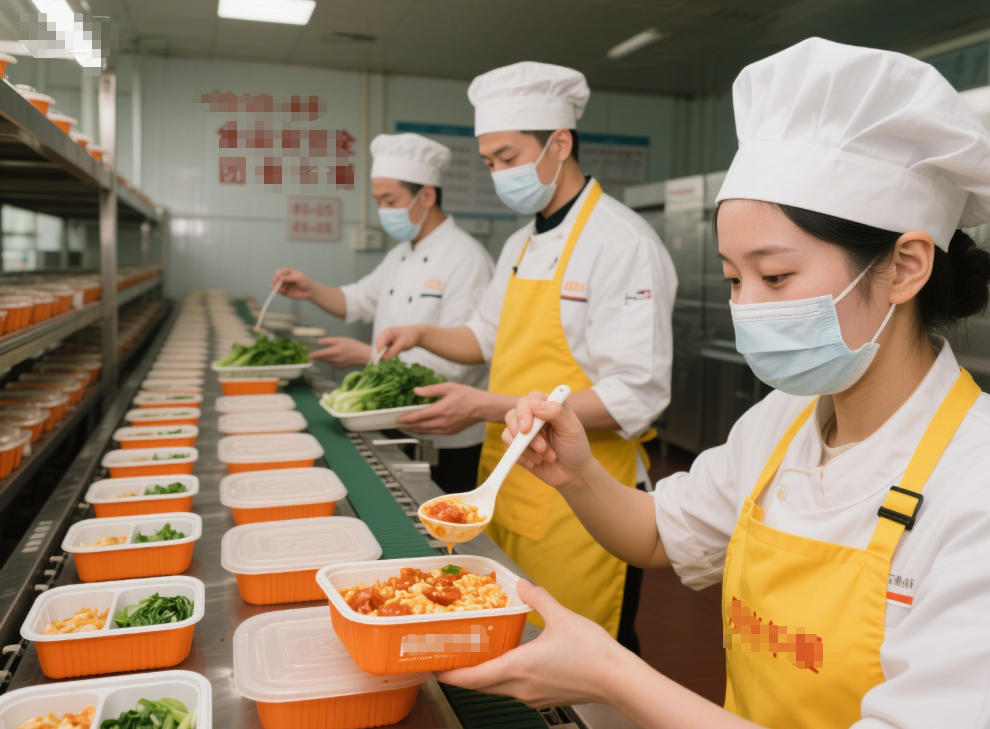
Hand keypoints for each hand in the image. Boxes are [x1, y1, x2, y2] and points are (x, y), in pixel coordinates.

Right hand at [272, 267, 313, 299]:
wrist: (310, 291)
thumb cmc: (306, 282)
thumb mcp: (298, 278)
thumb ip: (289, 278)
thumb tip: (279, 277)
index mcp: (288, 272)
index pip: (279, 272)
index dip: (277, 275)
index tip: (278, 279)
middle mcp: (285, 278)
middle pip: (275, 279)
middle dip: (275, 282)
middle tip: (277, 285)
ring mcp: (284, 285)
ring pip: (276, 285)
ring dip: (277, 288)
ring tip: (282, 290)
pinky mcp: (285, 291)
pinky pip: (279, 291)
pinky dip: (279, 292)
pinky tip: (284, 292)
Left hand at [309, 337, 371, 368]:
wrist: (363, 355)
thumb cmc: (353, 345)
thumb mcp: (341, 339)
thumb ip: (329, 341)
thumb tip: (318, 342)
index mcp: (334, 351)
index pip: (320, 354)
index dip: (313, 355)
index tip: (308, 355)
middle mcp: (335, 359)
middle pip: (322, 359)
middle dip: (318, 356)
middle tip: (315, 354)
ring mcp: (338, 365)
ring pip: (327, 362)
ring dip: (324, 358)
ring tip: (328, 353)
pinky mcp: (340, 368)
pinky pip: (332, 364)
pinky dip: (331, 361)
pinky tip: (336, 357)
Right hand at [375, 324, 424, 358]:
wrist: (416, 335)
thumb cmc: (410, 337)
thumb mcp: (402, 344)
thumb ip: (393, 351)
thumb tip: (384, 358)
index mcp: (387, 332)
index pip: (379, 342)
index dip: (379, 351)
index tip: (382, 359)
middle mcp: (384, 335)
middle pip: (378, 346)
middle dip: (382, 353)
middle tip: (389, 359)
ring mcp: (386, 340)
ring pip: (381, 350)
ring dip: (386, 354)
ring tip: (396, 353)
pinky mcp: (388, 345)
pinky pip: (385, 351)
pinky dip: (389, 354)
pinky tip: (397, 352)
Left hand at [396, 382, 483, 434]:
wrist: (483, 407)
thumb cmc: (468, 396)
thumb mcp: (448, 387)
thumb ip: (430, 390)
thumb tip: (417, 391)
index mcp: (441, 410)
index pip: (419, 417)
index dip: (407, 419)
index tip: (399, 419)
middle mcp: (443, 422)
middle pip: (420, 427)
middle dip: (408, 426)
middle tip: (399, 424)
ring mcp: (447, 429)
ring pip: (426, 432)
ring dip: (415, 430)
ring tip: (407, 427)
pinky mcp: (450, 432)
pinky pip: (434, 433)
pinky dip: (425, 432)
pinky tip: (421, 428)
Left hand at [436, 580, 625, 707]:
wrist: (619, 680)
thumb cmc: (592, 654)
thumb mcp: (561, 616)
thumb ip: (537, 598)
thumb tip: (521, 584)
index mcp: (518, 668)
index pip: (472, 678)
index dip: (449, 674)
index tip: (434, 667)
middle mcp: (520, 687)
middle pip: (481, 686)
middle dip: (461, 674)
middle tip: (448, 659)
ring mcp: (533, 696)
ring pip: (497, 689)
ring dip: (483, 676)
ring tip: (475, 658)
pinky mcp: (545, 698)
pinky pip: (515, 689)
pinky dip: (503, 677)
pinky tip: (509, 662)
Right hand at [504, 391, 593, 489]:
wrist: (572, 473)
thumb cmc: (575, 448)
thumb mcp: (572, 430)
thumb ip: (557, 413)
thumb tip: (535, 404)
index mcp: (549, 405)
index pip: (531, 398)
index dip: (525, 412)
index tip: (527, 428)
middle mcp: (535, 415)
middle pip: (514, 413)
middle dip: (523, 433)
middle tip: (541, 448)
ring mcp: (524, 430)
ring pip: (509, 430)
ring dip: (526, 447)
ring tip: (544, 457)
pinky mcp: (517, 445)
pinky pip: (508, 446)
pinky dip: (521, 456)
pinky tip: (536, 462)